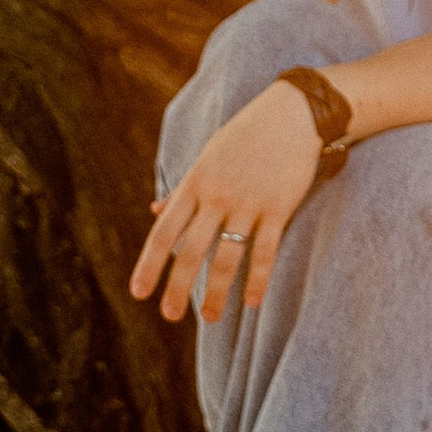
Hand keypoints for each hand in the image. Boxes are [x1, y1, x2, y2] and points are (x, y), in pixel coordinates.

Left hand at [131, 81, 324, 321]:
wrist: (293, 112)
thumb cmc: (246, 135)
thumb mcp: (208, 157)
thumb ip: (183, 189)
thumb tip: (155, 210)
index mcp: (195, 183)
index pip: (164, 231)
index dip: (150, 264)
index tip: (138, 293)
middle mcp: (217, 195)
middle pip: (191, 250)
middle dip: (178, 287)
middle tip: (170, 315)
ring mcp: (248, 202)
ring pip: (227, 256)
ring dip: (217, 291)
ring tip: (210, 318)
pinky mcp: (277, 207)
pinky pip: (264, 250)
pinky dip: (257, 278)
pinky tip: (251, 301)